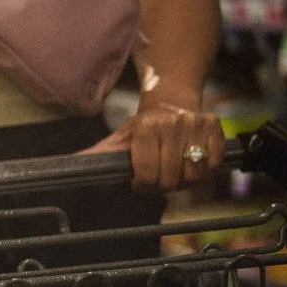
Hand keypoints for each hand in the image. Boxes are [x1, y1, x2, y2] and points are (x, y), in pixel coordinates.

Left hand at [89, 97, 223, 191]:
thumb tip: (72, 163)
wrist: (172, 100)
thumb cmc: (143, 126)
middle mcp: (172, 124)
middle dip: (163, 186)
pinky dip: (205, 170)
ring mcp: (195, 124)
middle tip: (159, 180)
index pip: (148, 175)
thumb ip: (98, 154)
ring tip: (175, 171)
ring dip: (185, 180)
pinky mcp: (215, 126)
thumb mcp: (119, 138)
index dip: (144, 186)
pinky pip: (214, 164)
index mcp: (146, 128)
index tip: (141, 183)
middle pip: (171, 179)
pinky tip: (192, 161)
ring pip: (195, 175)